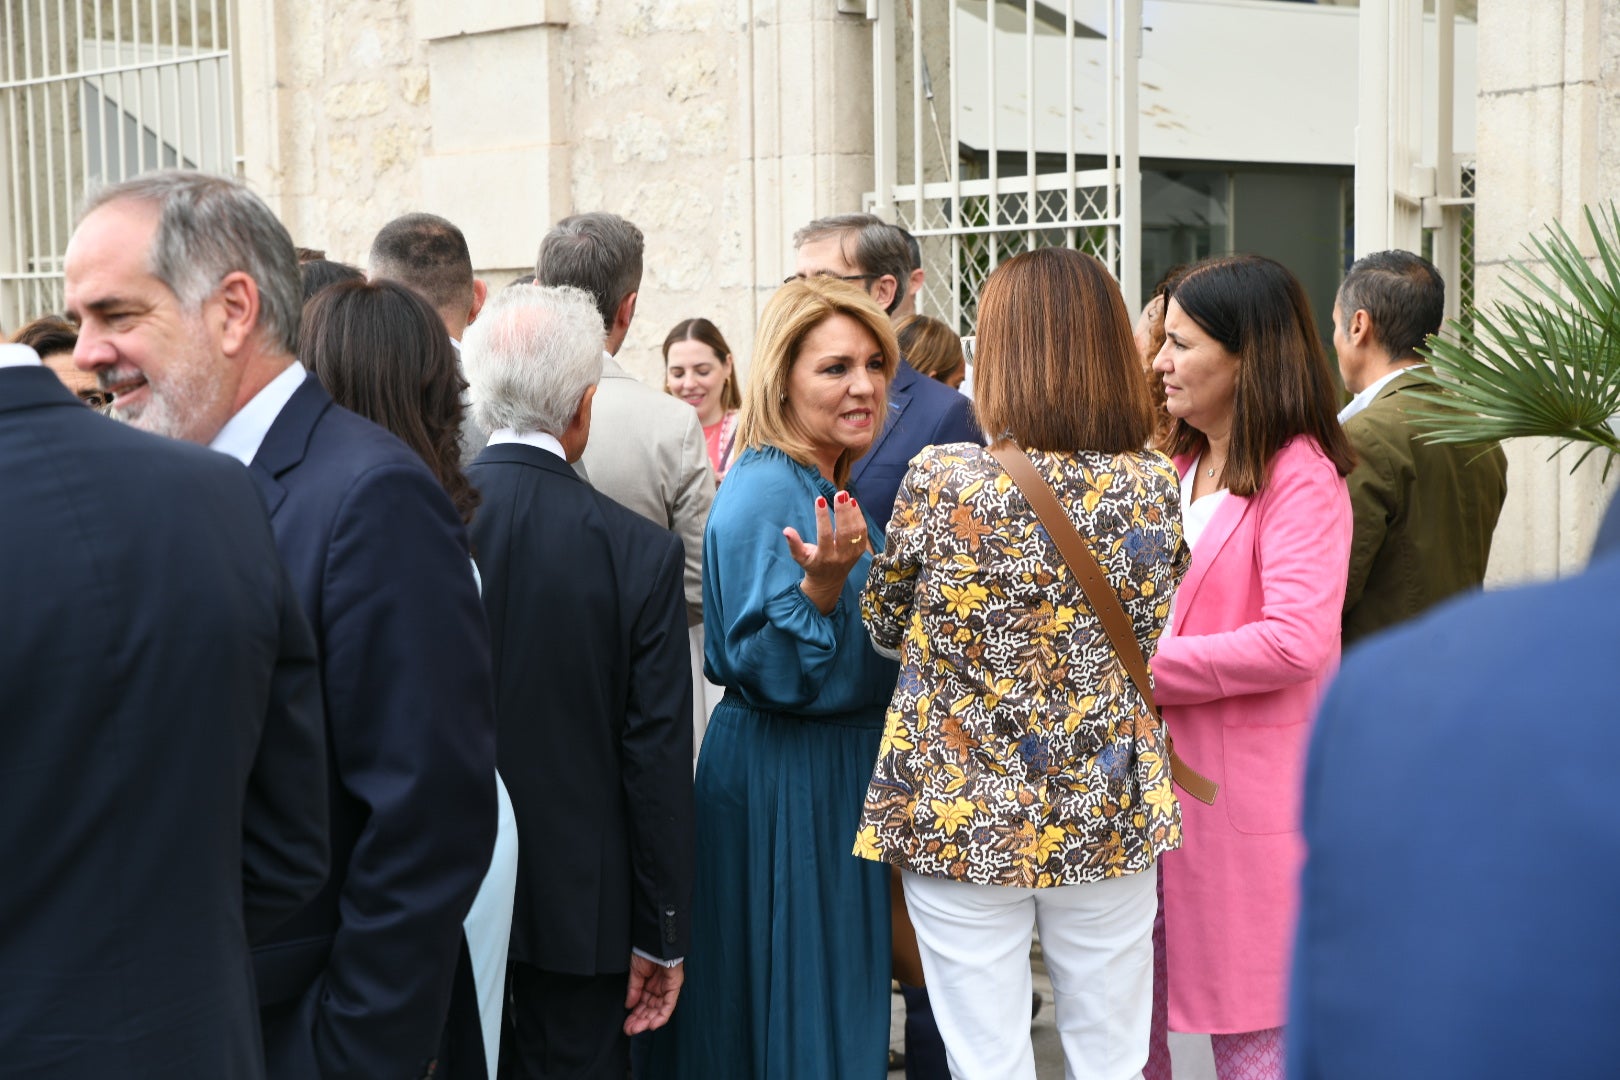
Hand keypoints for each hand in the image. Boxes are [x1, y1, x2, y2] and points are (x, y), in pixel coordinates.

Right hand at [624, 954, 684, 1034]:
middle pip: (650, 1010)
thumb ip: (634, 990)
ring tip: (637, 1029)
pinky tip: (652, 1024)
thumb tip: (629, 1005)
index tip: (626, 1025)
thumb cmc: (646, 951)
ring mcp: (667, 988)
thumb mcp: (635, 973)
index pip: (642, 1005)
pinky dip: (661, 1016)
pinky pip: (669, 1005)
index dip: (634, 1016)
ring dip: (648, 1021)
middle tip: (630, 1030)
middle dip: (640, 1021)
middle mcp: (658, 988)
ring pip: (659, 1010)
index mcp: (648, 984)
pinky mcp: (674, 986)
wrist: (655, 941)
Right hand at [782, 491, 869, 613]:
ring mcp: (852, 554)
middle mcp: (841, 556)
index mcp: (824, 557)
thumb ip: (794, 544)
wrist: (829, 581)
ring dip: (853, 512)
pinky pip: (862, 533)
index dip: (822, 517)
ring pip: (856, 531)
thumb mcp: (800, 557)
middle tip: (839, 494)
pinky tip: (853, 504)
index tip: (819, 499)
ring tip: (846, 496)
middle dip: (843, 511)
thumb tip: (786, 530)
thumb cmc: (812, 565)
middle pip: (845, 532)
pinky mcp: (860, 551)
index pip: (825, 535)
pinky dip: (859, 517)